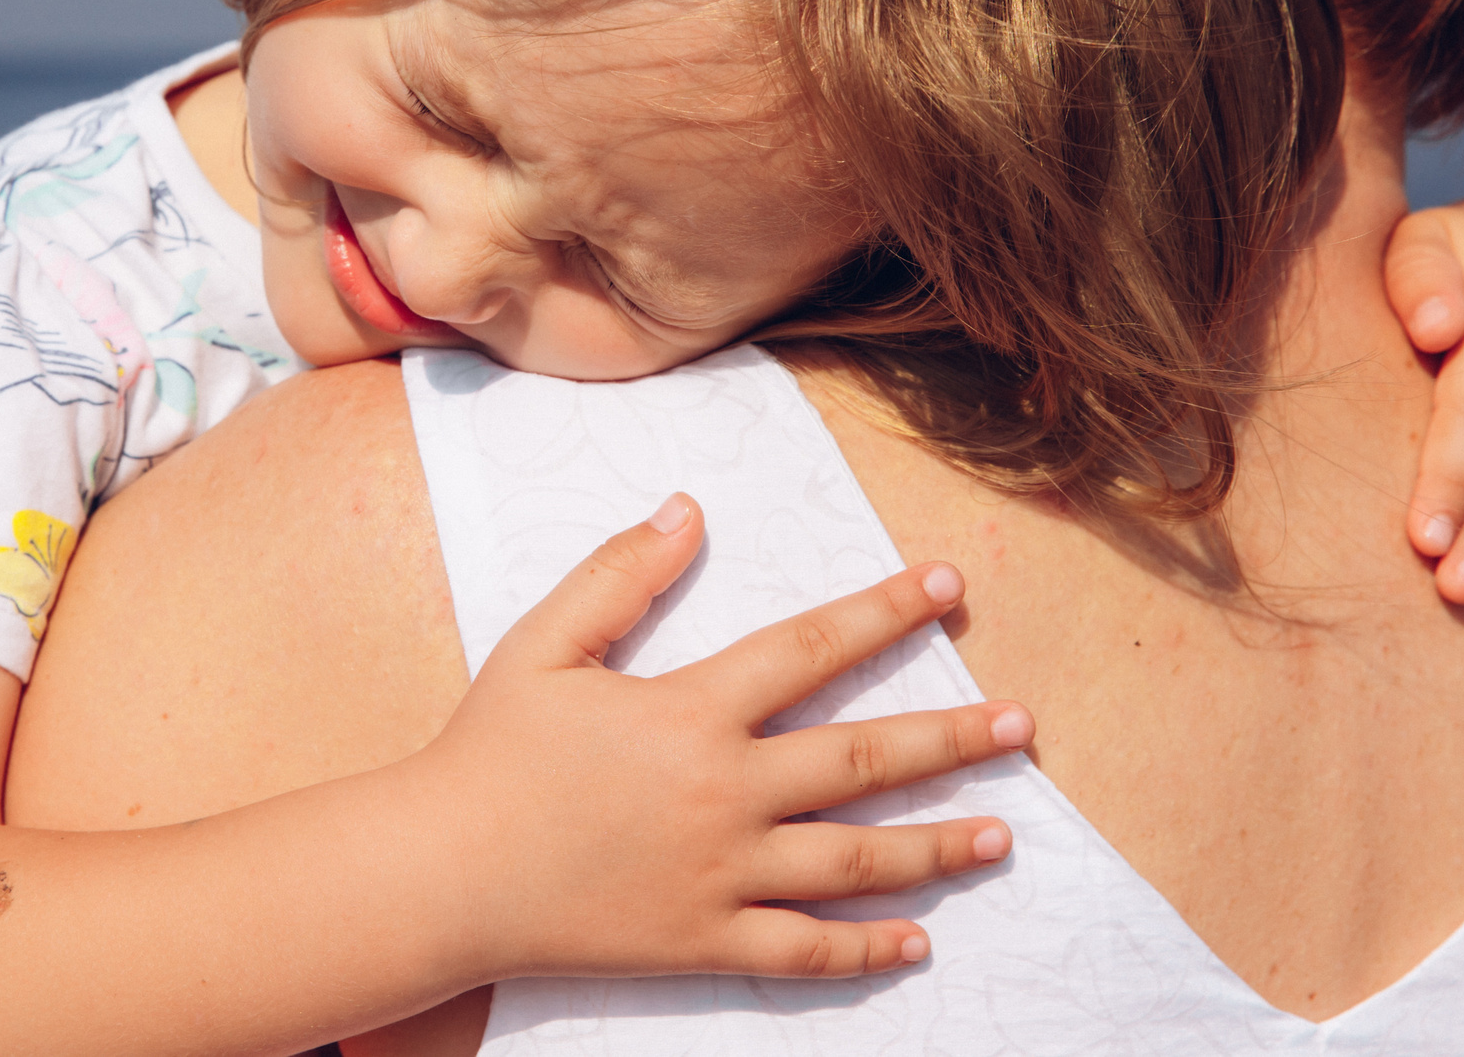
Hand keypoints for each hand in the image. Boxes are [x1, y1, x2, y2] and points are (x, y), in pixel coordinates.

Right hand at [412, 492, 1029, 984]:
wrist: (441, 875)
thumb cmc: (488, 752)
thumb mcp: (543, 645)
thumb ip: (618, 575)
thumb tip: (686, 510)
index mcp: (691, 713)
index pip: (811, 649)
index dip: (885, 613)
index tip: (949, 589)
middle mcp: (724, 794)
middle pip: (862, 761)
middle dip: (950, 739)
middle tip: (1022, 728)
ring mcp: (720, 876)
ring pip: (854, 862)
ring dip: (935, 846)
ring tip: (1001, 834)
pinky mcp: (702, 942)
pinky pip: (803, 952)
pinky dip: (866, 951)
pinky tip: (917, 943)